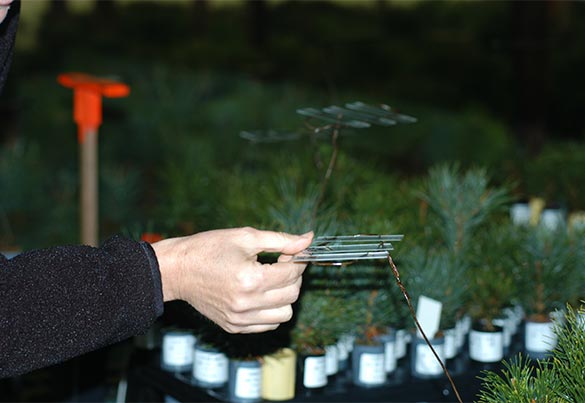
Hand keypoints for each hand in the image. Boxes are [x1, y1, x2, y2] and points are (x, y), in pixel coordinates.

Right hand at [152, 227, 312, 332]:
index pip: (292, 274)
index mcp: (251, 279)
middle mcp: (247, 303)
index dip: (297, 261)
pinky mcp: (234, 326)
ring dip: (285, 296)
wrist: (177, 270)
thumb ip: (281, 240)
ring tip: (270, 281)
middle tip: (280, 264)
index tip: (290, 253)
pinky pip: (268, 325)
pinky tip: (261, 294)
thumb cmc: (208, 249)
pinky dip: (271, 311)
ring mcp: (240, 318)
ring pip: (284, 314)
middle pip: (292, 295)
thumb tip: (308, 239)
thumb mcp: (246, 237)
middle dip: (293, 277)